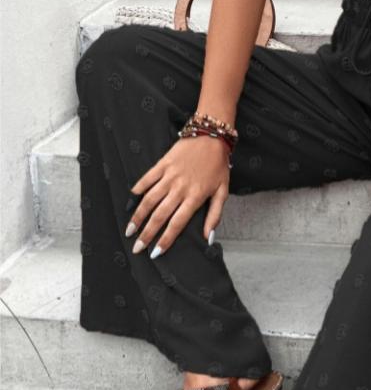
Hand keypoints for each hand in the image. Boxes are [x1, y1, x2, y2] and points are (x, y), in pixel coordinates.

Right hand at [125, 136, 230, 257]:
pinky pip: (146, 179)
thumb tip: (208, 238)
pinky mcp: (162, 164)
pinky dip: (137, 190)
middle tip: (137, 247)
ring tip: (129, 230)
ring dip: (138, 216)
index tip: (155, 253)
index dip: (165, 240)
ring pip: (149, 200)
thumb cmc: (218, 166)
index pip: (177, 224)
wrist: (211, 136)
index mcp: (195, 197)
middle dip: (146, 234)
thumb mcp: (222, 192)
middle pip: (159, 215)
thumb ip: (214, 215)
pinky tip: (130, 202)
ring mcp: (169, 176)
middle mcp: (180, 188)